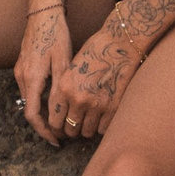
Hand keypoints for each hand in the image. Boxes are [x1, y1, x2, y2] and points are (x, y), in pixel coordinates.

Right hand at [15, 0, 71, 140]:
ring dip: (42, 112)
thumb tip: (57, 116)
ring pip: (29, 100)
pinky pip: (29, 89)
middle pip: (30, 110)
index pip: (33, 116)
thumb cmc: (56, 35)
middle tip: (63, 133)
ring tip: (61, 119)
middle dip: (44, 125)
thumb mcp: (62, 63)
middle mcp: (21, 77)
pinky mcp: (22, 65)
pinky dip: (39, 100)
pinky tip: (53, 100)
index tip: (56, 141)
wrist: (43, 12)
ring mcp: (19, 70)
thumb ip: (58, 91)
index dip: (44, 132)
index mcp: (31, 78)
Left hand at [35, 32, 131, 146]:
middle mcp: (78, 99)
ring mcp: (96, 104)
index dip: (57, 127)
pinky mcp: (113, 107)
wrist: (120, 43)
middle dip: (71, 129)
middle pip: (70, 129)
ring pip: (87, 132)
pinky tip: (102, 118)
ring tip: (90, 121)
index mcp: (64, 87)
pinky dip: (101, 126)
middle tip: (76, 125)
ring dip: (87, 129)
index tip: (61, 127)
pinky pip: (103, 129)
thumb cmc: (95, 50)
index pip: (54, 120)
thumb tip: (62, 109)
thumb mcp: (72, 67)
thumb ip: (65, 89)